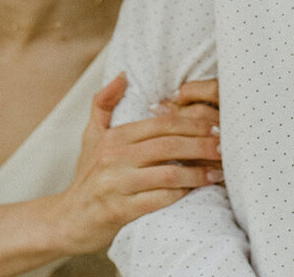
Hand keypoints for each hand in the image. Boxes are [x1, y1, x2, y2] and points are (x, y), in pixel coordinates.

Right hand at [54, 73, 222, 254]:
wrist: (68, 219)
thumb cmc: (87, 176)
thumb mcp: (91, 135)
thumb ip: (104, 103)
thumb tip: (122, 75)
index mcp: (114, 137)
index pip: (160, 124)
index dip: (191, 123)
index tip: (215, 126)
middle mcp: (115, 158)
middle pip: (168, 146)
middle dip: (201, 145)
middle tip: (225, 147)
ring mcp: (117, 184)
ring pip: (168, 174)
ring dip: (198, 173)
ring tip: (218, 173)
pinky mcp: (120, 211)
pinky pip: (159, 200)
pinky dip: (182, 196)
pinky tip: (198, 193)